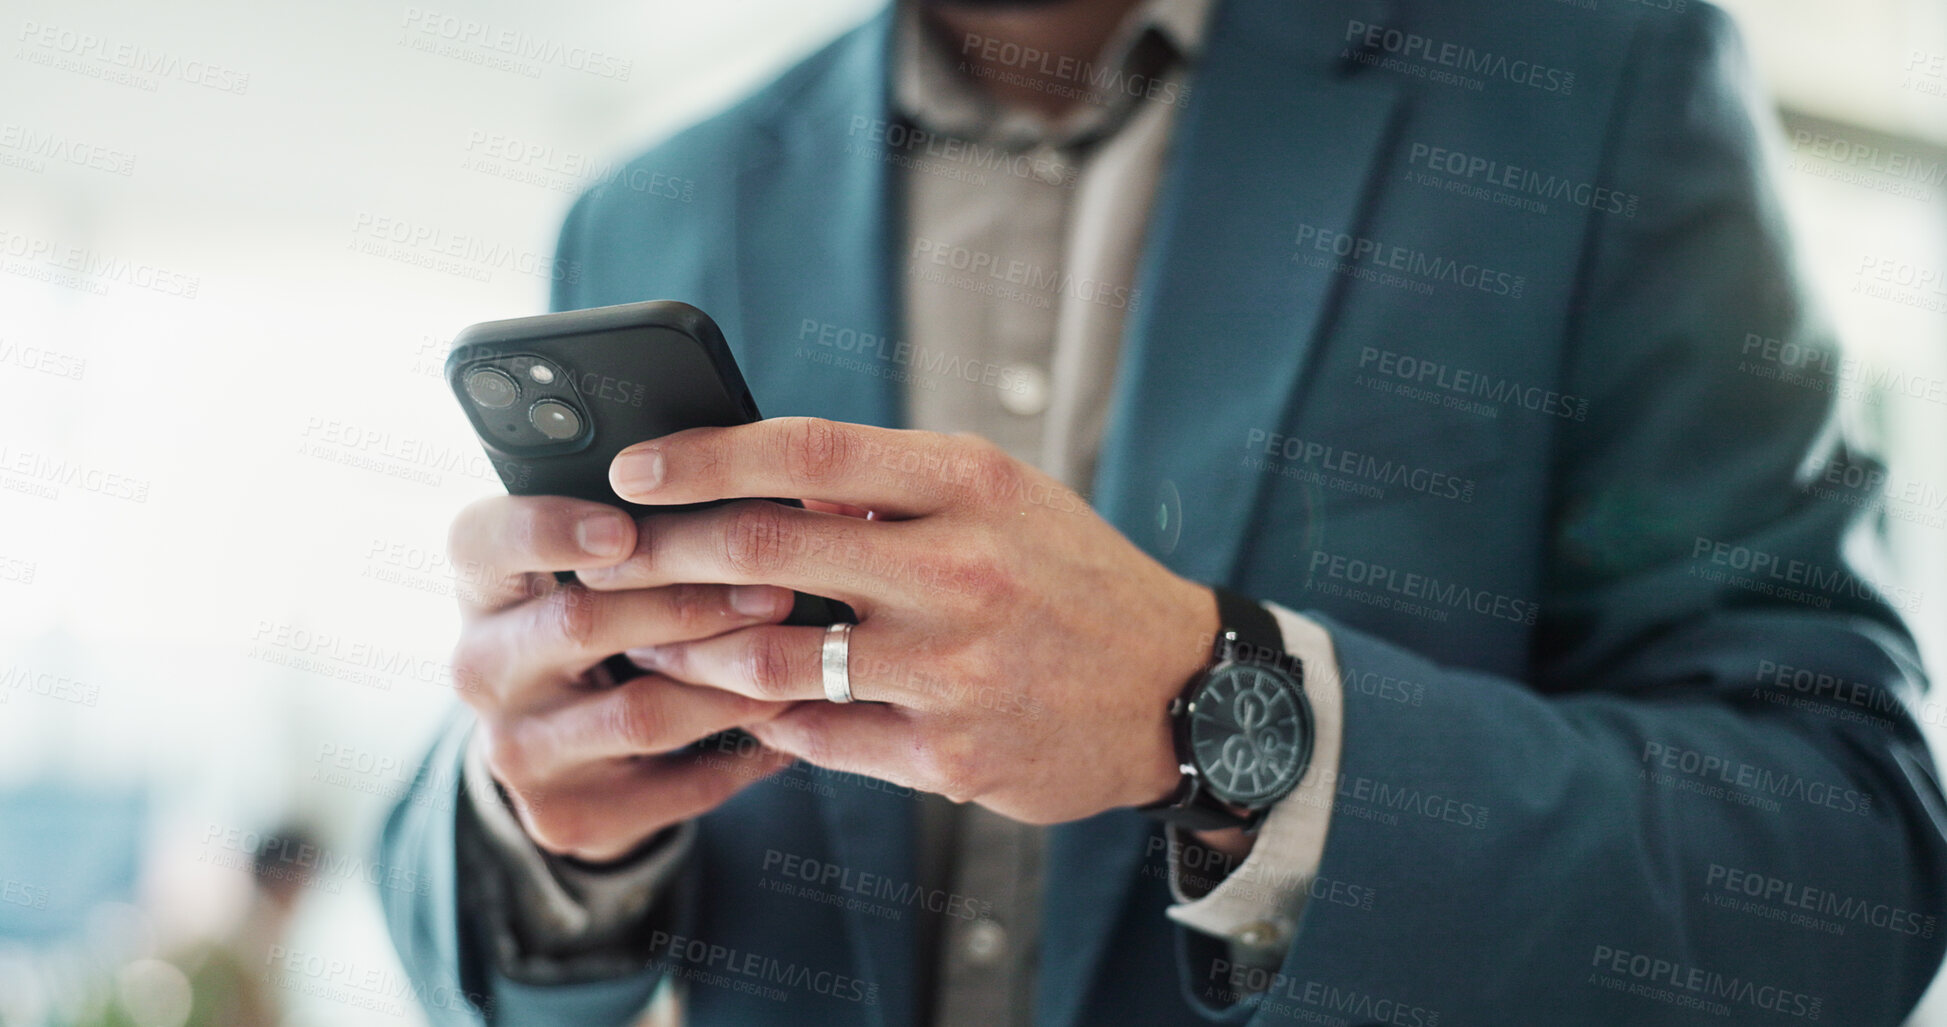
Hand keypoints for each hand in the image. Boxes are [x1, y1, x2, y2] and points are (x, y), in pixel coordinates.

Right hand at [446, 494, 799, 861]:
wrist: (576, 758)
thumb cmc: (609, 626)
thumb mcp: (596, 572)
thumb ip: (639, 530)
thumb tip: (742, 481)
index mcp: (482, 586)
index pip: (483, 540)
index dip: (548, 530)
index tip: (624, 525)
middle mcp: (481, 667)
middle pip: (581, 624)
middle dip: (689, 601)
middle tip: (776, 588)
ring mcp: (518, 750)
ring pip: (640, 712)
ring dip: (730, 684)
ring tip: (797, 660)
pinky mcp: (563, 815)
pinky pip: (671, 785)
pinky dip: (740, 756)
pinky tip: (791, 728)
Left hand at [583, 417, 1219, 824]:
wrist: (1176, 689)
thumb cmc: (1071, 575)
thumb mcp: (1004, 497)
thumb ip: (893, 487)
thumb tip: (761, 481)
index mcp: (971, 484)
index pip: (805, 454)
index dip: (702, 458)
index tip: (632, 467)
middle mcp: (959, 570)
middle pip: (764, 551)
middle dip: (661, 553)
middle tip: (604, 559)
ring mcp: (953, 670)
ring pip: (769, 661)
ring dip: (690, 653)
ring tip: (648, 642)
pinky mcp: (949, 754)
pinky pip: (817, 735)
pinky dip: (765, 718)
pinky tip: (740, 703)